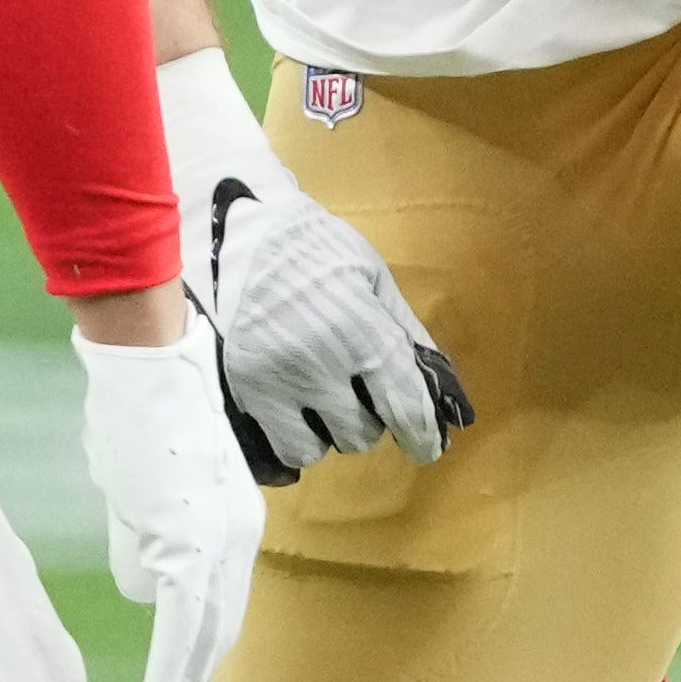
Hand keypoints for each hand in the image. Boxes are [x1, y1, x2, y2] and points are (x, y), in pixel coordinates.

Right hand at [76, 323, 264, 681]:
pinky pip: (181, 629)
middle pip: (218, 625)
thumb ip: (161, 515)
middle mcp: (234, 536)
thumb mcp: (159, 470)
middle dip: (191, 679)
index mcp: (233, 516)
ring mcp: (214, 544)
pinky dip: (170, 679)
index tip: (185, 678)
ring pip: (195, 635)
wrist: (148, 369)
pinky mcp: (187, 548)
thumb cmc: (143, 406)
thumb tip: (147, 549)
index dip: (203, 643)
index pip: (223, 596)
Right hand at [163, 52, 466, 482]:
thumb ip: (407, 334)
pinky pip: (281, 448)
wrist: (239, 233)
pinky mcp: (243, 391)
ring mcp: (277, 382)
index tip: (426, 449)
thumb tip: (441, 389)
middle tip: (356, 388)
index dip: (421, 435)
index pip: (404, 405)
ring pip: (319, 447)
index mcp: (362, 331)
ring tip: (321, 396)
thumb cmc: (317, 250)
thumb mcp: (373, 279)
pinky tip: (294, 410)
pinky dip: (295, 437)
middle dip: (367, 417)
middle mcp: (321, 365)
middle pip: (362, 433)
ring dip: (328, 430)